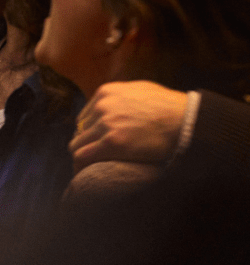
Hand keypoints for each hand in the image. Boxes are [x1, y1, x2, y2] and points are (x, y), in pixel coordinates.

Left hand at [70, 81, 187, 173]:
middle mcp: (102, 106)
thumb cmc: (170, 107)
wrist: (186, 119)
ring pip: (78, 145)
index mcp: (106, 93)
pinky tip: (83, 174)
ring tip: (88, 169)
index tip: (94, 144)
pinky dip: (80, 166)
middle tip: (93, 159)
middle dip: (86, 145)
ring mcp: (106, 124)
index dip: (89, 133)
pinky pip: (83, 156)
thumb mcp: (140, 91)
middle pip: (80, 131)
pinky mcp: (112, 142)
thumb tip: (116, 106)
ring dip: (83, 157)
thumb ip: (122, 97)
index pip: (84, 117)